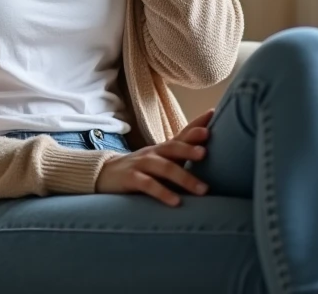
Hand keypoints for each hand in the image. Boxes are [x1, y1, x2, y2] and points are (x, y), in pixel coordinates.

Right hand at [95, 108, 214, 205]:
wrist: (105, 174)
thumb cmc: (141, 168)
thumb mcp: (161, 160)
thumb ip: (181, 156)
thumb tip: (209, 153)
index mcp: (164, 148)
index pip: (182, 134)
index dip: (196, 125)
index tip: (212, 115)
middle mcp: (154, 153)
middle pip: (173, 147)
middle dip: (190, 149)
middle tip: (205, 152)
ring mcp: (141, 164)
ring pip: (164, 168)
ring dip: (184, 178)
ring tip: (202, 189)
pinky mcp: (131, 178)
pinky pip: (148, 185)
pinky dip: (163, 192)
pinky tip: (176, 202)